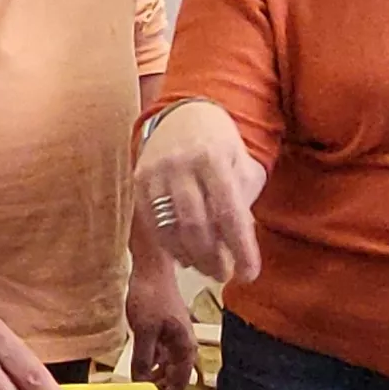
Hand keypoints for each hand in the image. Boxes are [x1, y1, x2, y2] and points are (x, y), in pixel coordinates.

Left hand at [126, 254, 196, 389]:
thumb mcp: (144, 332)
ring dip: (156, 379)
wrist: (151, 267)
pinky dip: (151, 364)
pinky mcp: (164, 329)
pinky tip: (140, 371)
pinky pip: (159, 354)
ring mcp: (174, 337)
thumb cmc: (151, 296)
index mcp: (186, 347)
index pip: (180, 382)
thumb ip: (144, 359)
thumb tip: (141, 383)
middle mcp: (184, 344)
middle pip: (175, 376)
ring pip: (167, 366)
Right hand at [135, 102, 266, 284]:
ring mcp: (155, 173)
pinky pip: (153, 224)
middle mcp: (181, 164)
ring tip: (207, 269)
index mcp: (213, 158)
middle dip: (213, 258)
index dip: (240, 249)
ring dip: (191, 257)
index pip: (229, 213)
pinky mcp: (138, 181)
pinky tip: (184, 255)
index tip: (250, 274)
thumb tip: (235, 248)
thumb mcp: (242, 164)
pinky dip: (170, 246)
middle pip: (196, 225)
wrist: (182, 113)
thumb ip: (243, 200)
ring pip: (171, 228)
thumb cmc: (221, 146)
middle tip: (225, 275)